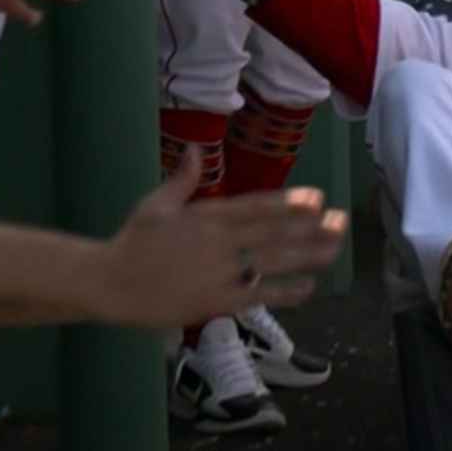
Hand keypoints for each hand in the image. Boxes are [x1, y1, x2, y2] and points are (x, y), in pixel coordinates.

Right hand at [95, 151, 348, 326]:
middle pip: (273, 234)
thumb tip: (196, 149)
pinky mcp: (215, 302)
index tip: (317, 197)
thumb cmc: (132, 242)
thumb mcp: (155, 204)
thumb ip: (183, 179)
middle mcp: (218, 244)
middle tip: (342, 221)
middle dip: (310, 228)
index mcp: (206, 217)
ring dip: (307, 256)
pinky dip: (284, 292)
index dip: (288, 203)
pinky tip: (309, 287)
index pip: (255, 207)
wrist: (109, 283)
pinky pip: (257, 296)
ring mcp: (219, 274)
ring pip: (272, 263)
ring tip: (335, 249)